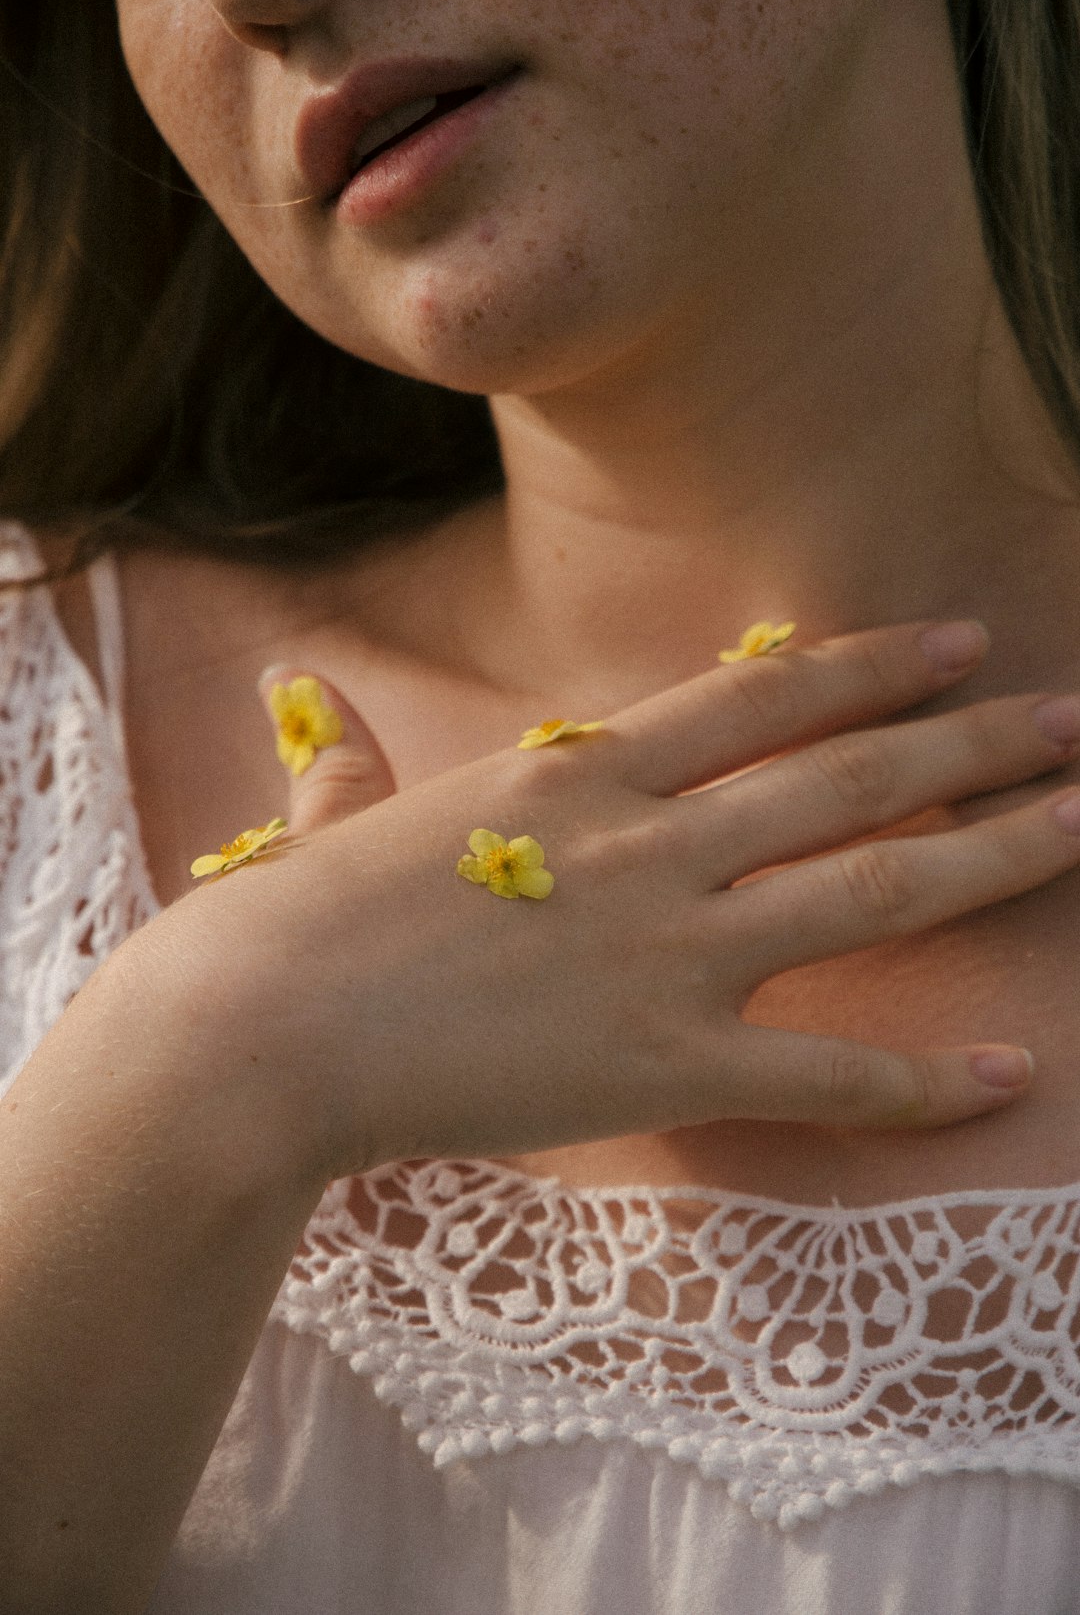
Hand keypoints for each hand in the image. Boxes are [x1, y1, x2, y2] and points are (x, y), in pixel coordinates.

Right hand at [156, 621, 1079, 1179]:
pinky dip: (930, 1077)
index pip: (760, 698)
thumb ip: (347, 762)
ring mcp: (671, 950)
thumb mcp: (333, 823)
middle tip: (1072, 720)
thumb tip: (298, 695)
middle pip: (846, 775)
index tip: (955, 646)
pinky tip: (1016, 1069)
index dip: (869, 666)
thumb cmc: (289, 928)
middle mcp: (650, 844)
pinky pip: (832, 1071)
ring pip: (872, 887)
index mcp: (578, 775)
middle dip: (973, 743)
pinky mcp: (670, 1065)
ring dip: (992, 852)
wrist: (262, 1033)